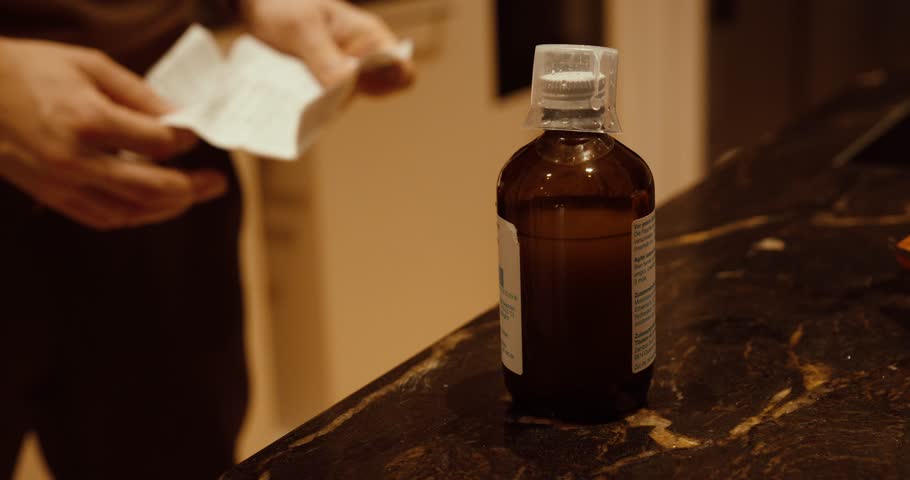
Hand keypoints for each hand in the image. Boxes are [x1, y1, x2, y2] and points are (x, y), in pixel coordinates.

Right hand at [0, 38, 227, 229]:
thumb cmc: (30, 70)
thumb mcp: (89, 65)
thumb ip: (139, 94)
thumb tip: (180, 116)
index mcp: (87, 120)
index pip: (158, 144)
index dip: (184, 139)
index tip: (194, 133)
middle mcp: (77, 159)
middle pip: (153, 188)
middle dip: (192, 187)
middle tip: (217, 182)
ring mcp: (63, 184)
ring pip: (132, 211)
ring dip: (170, 208)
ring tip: (194, 196)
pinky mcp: (52, 197)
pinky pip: (104, 218)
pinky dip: (136, 215)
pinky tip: (155, 206)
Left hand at [241, 0, 415, 94]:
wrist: (257, 5)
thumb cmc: (284, 4)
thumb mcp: (303, 29)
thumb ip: (326, 59)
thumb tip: (347, 89)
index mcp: (371, 36)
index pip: (402, 69)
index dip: (388, 82)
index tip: (356, 83)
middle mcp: (366, 55)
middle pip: (382, 89)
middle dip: (358, 95)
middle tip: (325, 88)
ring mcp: (348, 69)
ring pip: (356, 97)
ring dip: (337, 101)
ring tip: (309, 90)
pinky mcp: (328, 79)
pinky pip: (334, 99)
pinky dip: (323, 103)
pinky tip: (303, 96)